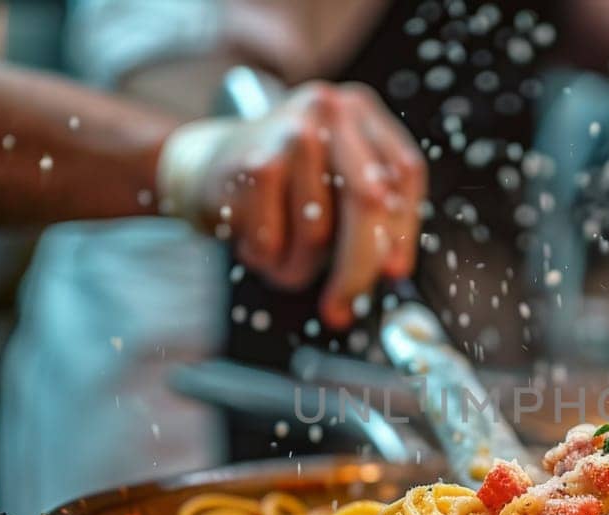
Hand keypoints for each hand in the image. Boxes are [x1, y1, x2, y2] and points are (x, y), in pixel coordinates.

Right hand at [158, 82, 425, 328]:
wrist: (204, 162)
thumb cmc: (283, 183)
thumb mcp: (333, 180)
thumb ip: (372, 214)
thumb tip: (393, 269)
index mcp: (359, 111)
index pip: (404, 171)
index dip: (404, 228)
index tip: (395, 273)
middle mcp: (328, 110)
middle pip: (368, 200)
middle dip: (359, 267)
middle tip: (344, 309)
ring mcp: (289, 133)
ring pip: (318, 232)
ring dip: (298, 265)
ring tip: (280, 253)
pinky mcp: (254, 166)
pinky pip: (275, 243)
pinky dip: (266, 259)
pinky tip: (253, 237)